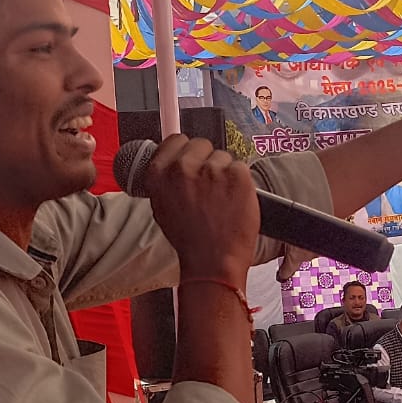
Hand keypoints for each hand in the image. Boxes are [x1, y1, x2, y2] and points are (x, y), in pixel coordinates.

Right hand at [144, 135, 259, 281]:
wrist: (213, 262)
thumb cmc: (189, 241)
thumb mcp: (161, 208)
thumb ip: (165, 180)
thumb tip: (172, 161)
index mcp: (159, 173)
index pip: (176, 140)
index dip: (186, 151)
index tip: (192, 161)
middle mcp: (183, 167)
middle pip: (201, 144)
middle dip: (207, 161)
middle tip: (210, 188)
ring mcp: (212, 169)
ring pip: (223, 157)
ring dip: (225, 174)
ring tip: (222, 200)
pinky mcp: (237, 174)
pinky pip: (241, 167)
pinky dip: (241, 182)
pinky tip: (234, 201)